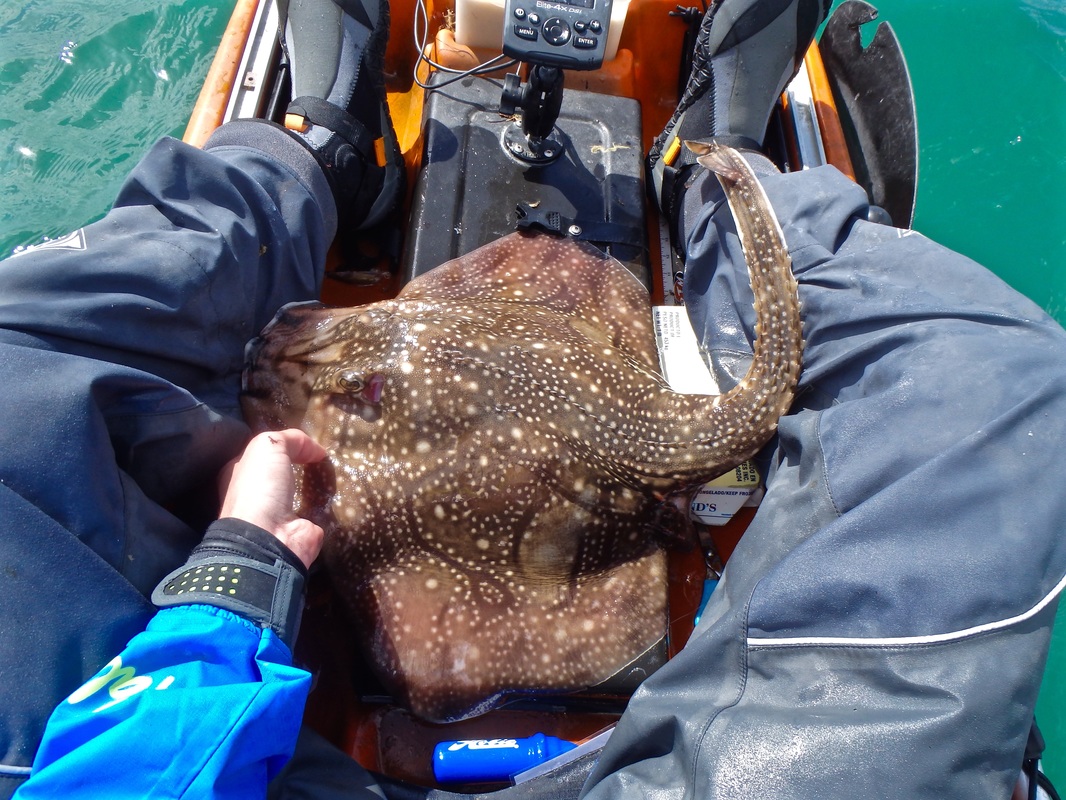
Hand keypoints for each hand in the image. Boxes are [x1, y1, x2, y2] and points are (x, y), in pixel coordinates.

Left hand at [218, 429, 327, 568]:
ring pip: (304, 493)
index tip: (306, 443)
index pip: (261, 456)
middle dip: (303, 466)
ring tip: (340, 473)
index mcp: (240, 475)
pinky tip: (344, 493)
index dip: (282, 446)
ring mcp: (280, 515)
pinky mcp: (302, 530)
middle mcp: (257, 495)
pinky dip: (332, 504)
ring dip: (320, 485)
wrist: (268, 537)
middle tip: (327, 457)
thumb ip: (291, 439)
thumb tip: (316, 451)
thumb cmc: (260, 486)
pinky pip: (321, 512)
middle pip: (284, 474)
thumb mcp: (269, 445)